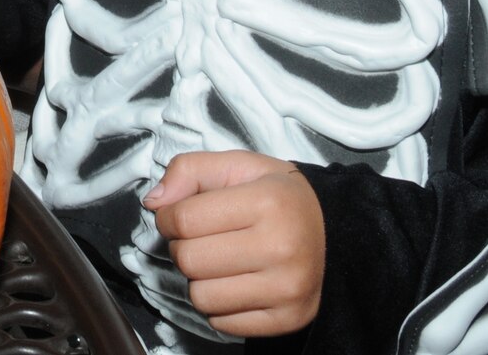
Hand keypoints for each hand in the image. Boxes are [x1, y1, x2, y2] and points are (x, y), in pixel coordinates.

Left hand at [145, 151, 324, 337]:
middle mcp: (281, 248)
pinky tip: (236, 283)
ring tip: (220, 261)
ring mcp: (287, 289)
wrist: (333, 233)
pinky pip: (221, 323)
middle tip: (203, 238)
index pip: (183, 220)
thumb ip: (189, 170)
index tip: (179, 215)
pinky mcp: (288, 319)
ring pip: (200, 296)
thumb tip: (154, 202)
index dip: (169, 217)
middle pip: (188, 260)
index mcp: (268, 202)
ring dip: (199, 279)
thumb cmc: (278, 197)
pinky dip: (218, 305)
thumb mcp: (237, 166)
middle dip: (183, 247)